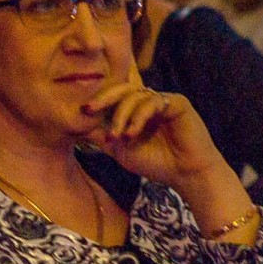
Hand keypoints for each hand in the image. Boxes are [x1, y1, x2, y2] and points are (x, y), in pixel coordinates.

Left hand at [81, 84, 231, 190]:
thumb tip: (76, 127)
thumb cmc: (156, 163)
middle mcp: (148, 101)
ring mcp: (163, 100)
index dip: (98, 101)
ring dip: (121, 115)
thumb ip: (102, 137)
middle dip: (103, 98)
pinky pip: (152, 101)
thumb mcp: (121, 151)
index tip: (82, 111)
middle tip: (89, 109)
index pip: (114, 97)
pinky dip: (138, 116)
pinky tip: (131, 133)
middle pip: (122, 88)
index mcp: (135, 109)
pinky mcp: (176, 102)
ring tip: (117, 136)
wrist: (186, 174)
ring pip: (134, 95)